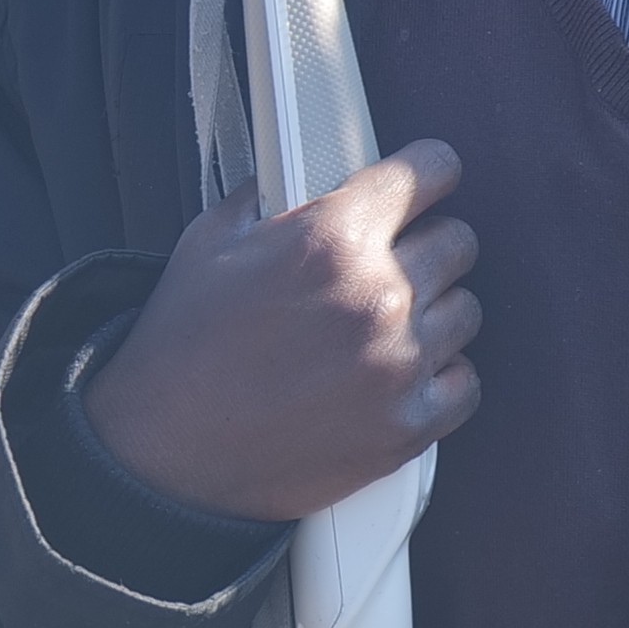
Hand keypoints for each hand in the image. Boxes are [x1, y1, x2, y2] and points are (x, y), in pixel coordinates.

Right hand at [79, 142, 480, 522]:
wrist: (162, 456)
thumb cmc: (180, 349)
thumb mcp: (207, 244)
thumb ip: (265, 196)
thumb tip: (289, 174)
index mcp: (331, 239)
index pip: (430, 171)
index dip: (430, 171)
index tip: (432, 179)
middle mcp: (378, 297)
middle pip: (459, 243)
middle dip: (427, 245)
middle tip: (393, 262)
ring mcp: (399, 365)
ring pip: (466, 312)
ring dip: (434, 313)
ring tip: (384, 326)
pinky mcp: (407, 427)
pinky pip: (466, 384)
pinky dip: (439, 377)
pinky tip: (400, 373)